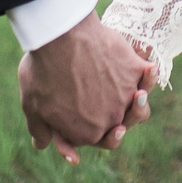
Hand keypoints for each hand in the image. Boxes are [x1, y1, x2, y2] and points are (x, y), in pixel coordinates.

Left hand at [18, 14, 153, 164]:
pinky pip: (147, 75)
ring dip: (139, 102)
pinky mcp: (135, 71)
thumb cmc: (43, 72)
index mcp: (88, 134)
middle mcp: (112, 119)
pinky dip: (149, 73)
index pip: (97, 138)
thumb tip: (40, 145)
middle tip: (114, 113)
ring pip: (139, 103)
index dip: (91, 128)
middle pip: (122, 124)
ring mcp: (126, 96)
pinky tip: (149, 66)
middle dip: (117, 122)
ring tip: (138, 93)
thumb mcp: (32, 105)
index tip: (86, 120)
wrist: (61, 38)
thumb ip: (40, 129)